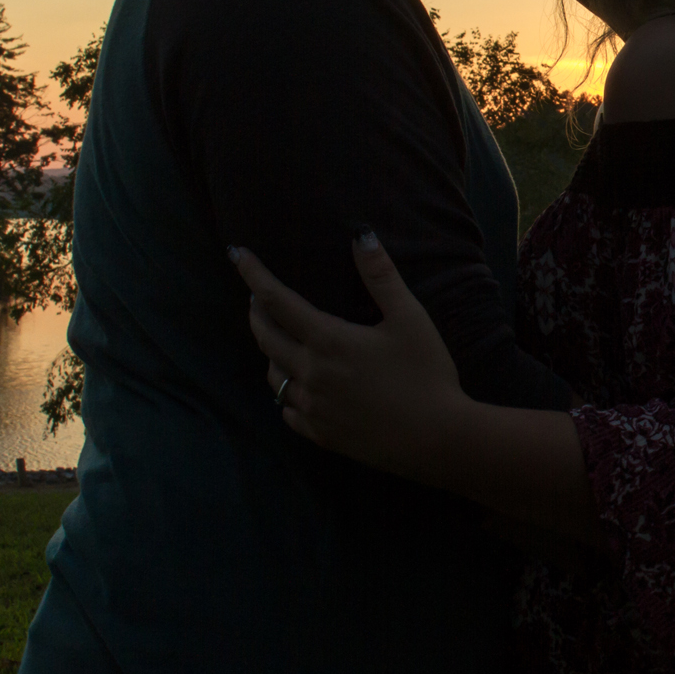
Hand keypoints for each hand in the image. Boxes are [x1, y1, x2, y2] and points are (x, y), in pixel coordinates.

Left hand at [229, 233, 471, 483]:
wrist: (437, 438)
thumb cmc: (427, 374)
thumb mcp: (410, 318)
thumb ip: (381, 277)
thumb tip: (360, 235)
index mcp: (328, 340)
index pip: (277, 300)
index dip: (254, 275)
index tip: (237, 254)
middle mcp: (311, 373)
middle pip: (265, 337)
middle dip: (256, 312)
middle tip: (256, 297)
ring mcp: (312, 407)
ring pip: (274, 375)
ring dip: (270, 352)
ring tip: (279, 340)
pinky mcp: (320, 434)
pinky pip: (288, 410)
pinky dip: (287, 393)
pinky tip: (299, 388)